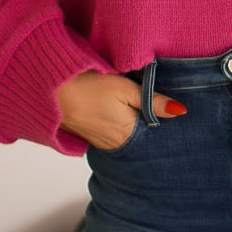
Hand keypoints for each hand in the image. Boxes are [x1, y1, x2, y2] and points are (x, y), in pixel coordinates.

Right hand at [57, 70, 187, 150]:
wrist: (50, 90)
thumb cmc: (89, 86)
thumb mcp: (126, 89)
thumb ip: (153, 102)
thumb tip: (181, 112)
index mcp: (128, 135)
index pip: (155, 136)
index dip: (166, 126)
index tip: (178, 117)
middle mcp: (114, 145)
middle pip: (141, 139)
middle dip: (152, 128)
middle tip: (163, 112)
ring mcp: (99, 143)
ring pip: (126, 138)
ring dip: (135, 127)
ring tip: (143, 112)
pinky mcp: (88, 136)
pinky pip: (111, 136)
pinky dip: (119, 127)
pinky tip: (121, 115)